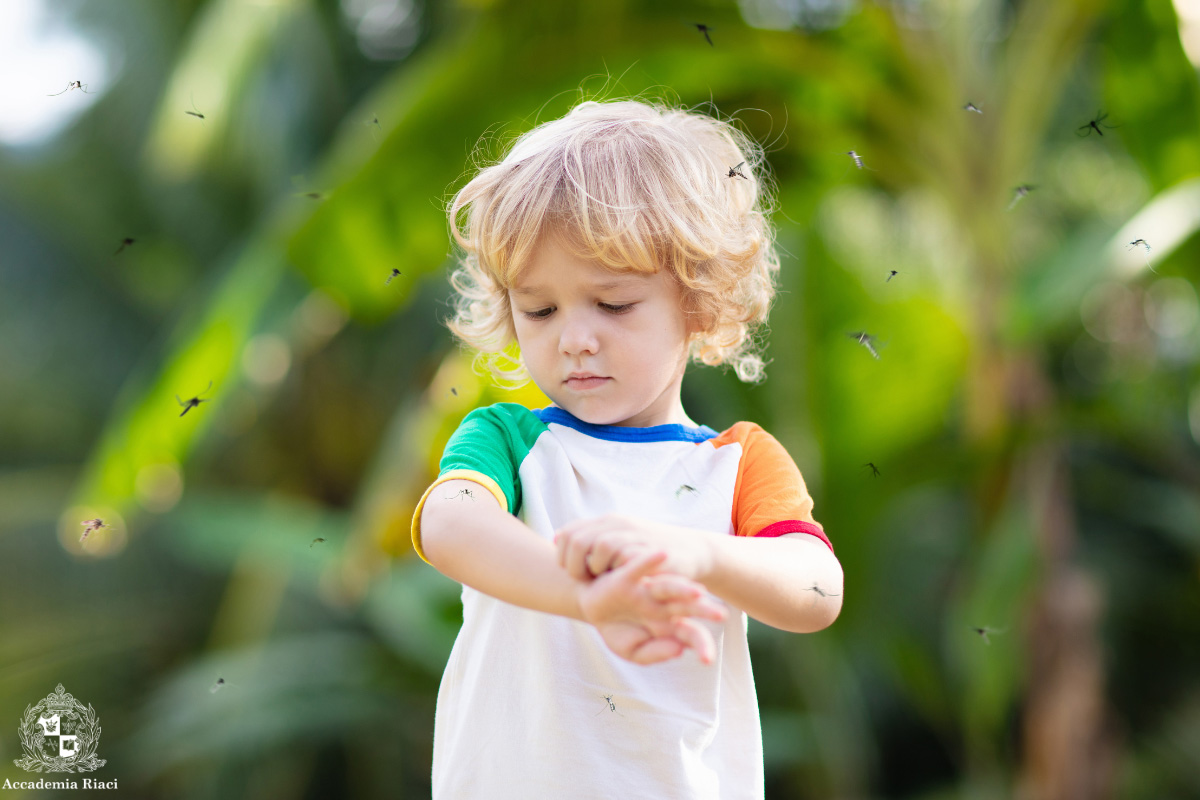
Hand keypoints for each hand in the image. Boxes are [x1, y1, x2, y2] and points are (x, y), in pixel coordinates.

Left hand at [555, 514, 714, 581]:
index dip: (563, 556)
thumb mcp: (618, 542)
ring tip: (605, 580)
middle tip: (586, 580)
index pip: (568, 533)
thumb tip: (556, 538)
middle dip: (575, 565)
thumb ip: (589, 540)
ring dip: (597, 568)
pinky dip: (619, 571)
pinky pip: (625, 557)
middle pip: (578, 540)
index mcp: (607, 522)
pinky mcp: (650, 549)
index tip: (573, 573)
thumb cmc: (650, 554)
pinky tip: (622, 581)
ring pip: (600, 547)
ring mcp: (635, 535)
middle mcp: (618, 524)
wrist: (692, 552)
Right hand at [579, 550, 726, 664]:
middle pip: (686, 607)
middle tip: (721, 615)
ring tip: (698, 592)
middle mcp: (662, 604)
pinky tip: (662, 554)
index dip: (701, 645)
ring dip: (682, 588)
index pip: (691, 634)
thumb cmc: (617, 628)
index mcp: (669, 624)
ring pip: (668, 587)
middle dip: (703, 611)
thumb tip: (679, 649)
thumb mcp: (632, 649)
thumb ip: (654, 653)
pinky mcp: (626, 578)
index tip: (707, 659)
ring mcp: (646, 590)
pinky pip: (638, 568)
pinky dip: (649, 561)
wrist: (592, 608)